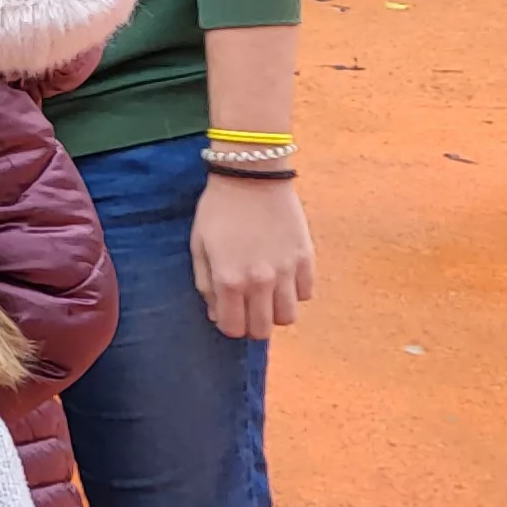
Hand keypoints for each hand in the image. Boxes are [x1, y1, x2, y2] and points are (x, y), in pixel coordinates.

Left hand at [193, 173, 317, 338]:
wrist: (252, 176)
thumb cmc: (218, 209)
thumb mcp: (199, 246)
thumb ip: (206, 285)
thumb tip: (218, 314)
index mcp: (229, 279)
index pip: (233, 328)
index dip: (229, 325)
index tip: (228, 313)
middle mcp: (260, 282)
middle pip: (263, 330)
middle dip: (252, 324)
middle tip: (248, 307)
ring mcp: (287, 271)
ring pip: (288, 317)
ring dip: (275, 311)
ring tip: (267, 295)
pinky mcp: (306, 258)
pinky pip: (306, 293)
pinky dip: (295, 292)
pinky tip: (284, 277)